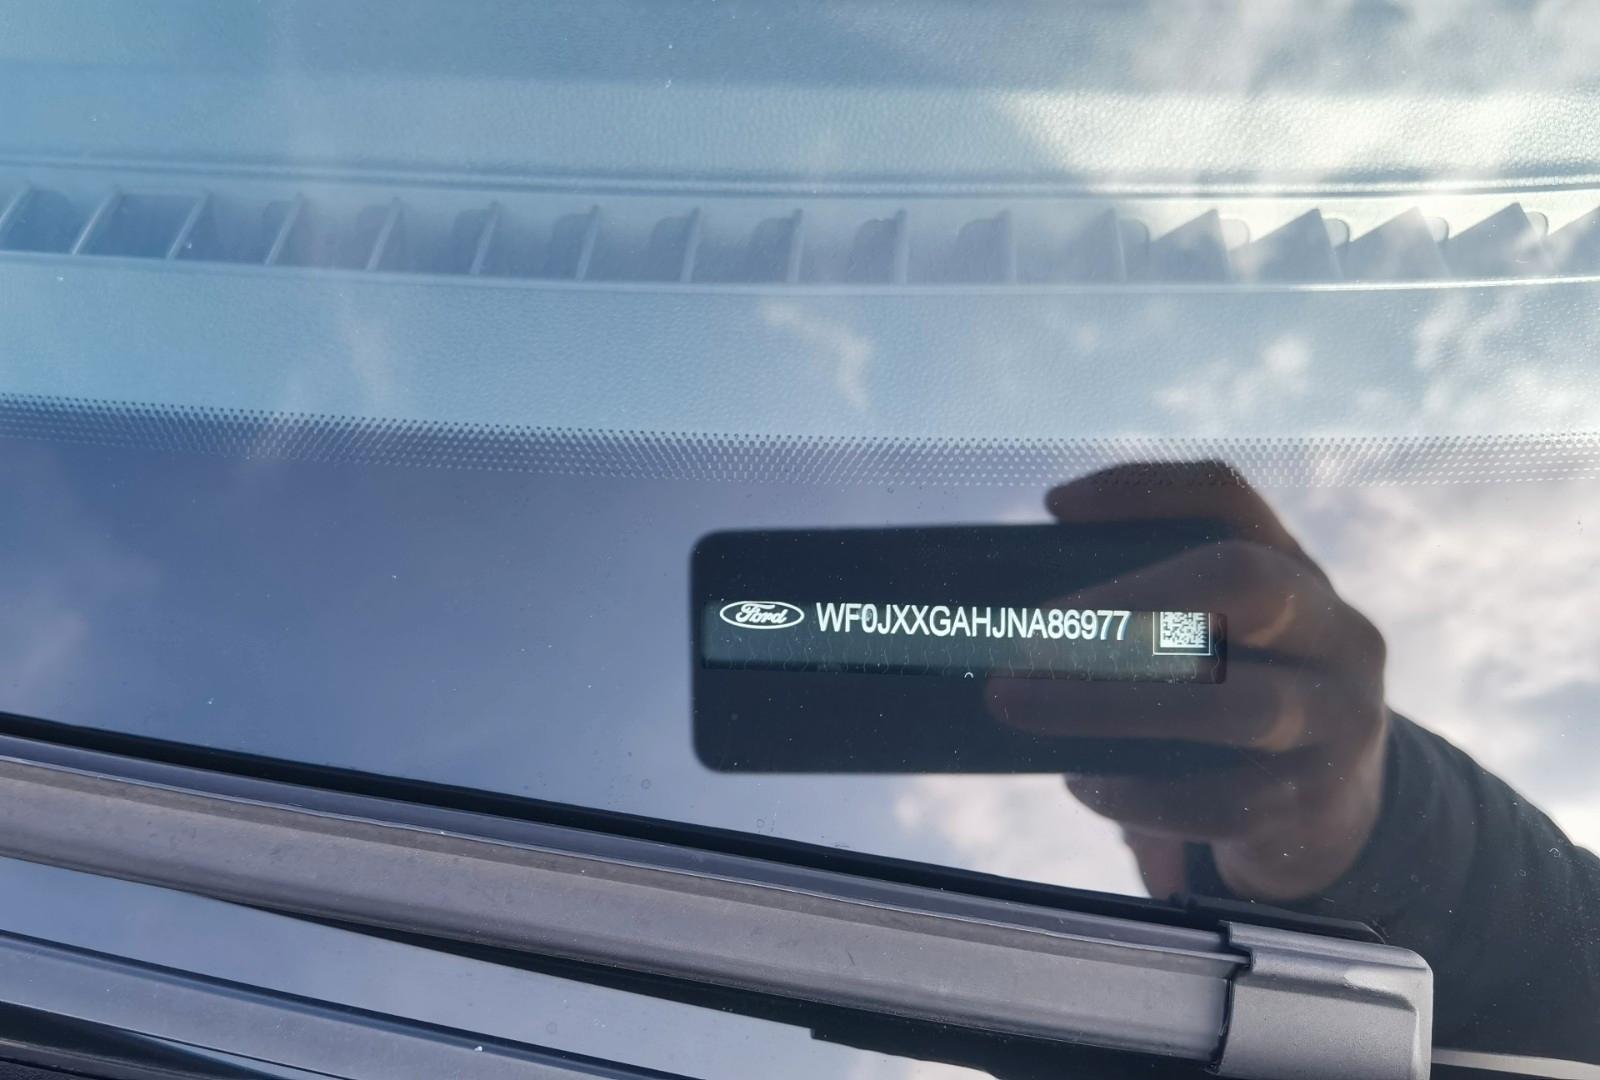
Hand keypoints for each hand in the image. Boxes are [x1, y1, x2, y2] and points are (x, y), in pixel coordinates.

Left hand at [987, 462, 1389, 901]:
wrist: (1336, 817)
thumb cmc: (1233, 708)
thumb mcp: (1220, 646)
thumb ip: (1149, 620)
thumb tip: (1021, 625)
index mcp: (1295, 572)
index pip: (1226, 498)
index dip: (1141, 492)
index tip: (1053, 507)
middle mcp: (1335, 632)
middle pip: (1243, 582)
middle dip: (1126, 605)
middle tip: (1026, 636)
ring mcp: (1338, 719)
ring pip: (1231, 704)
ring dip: (1107, 705)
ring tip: (1018, 705)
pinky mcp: (1317, 803)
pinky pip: (1218, 798)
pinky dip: (1137, 792)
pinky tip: (1084, 783)